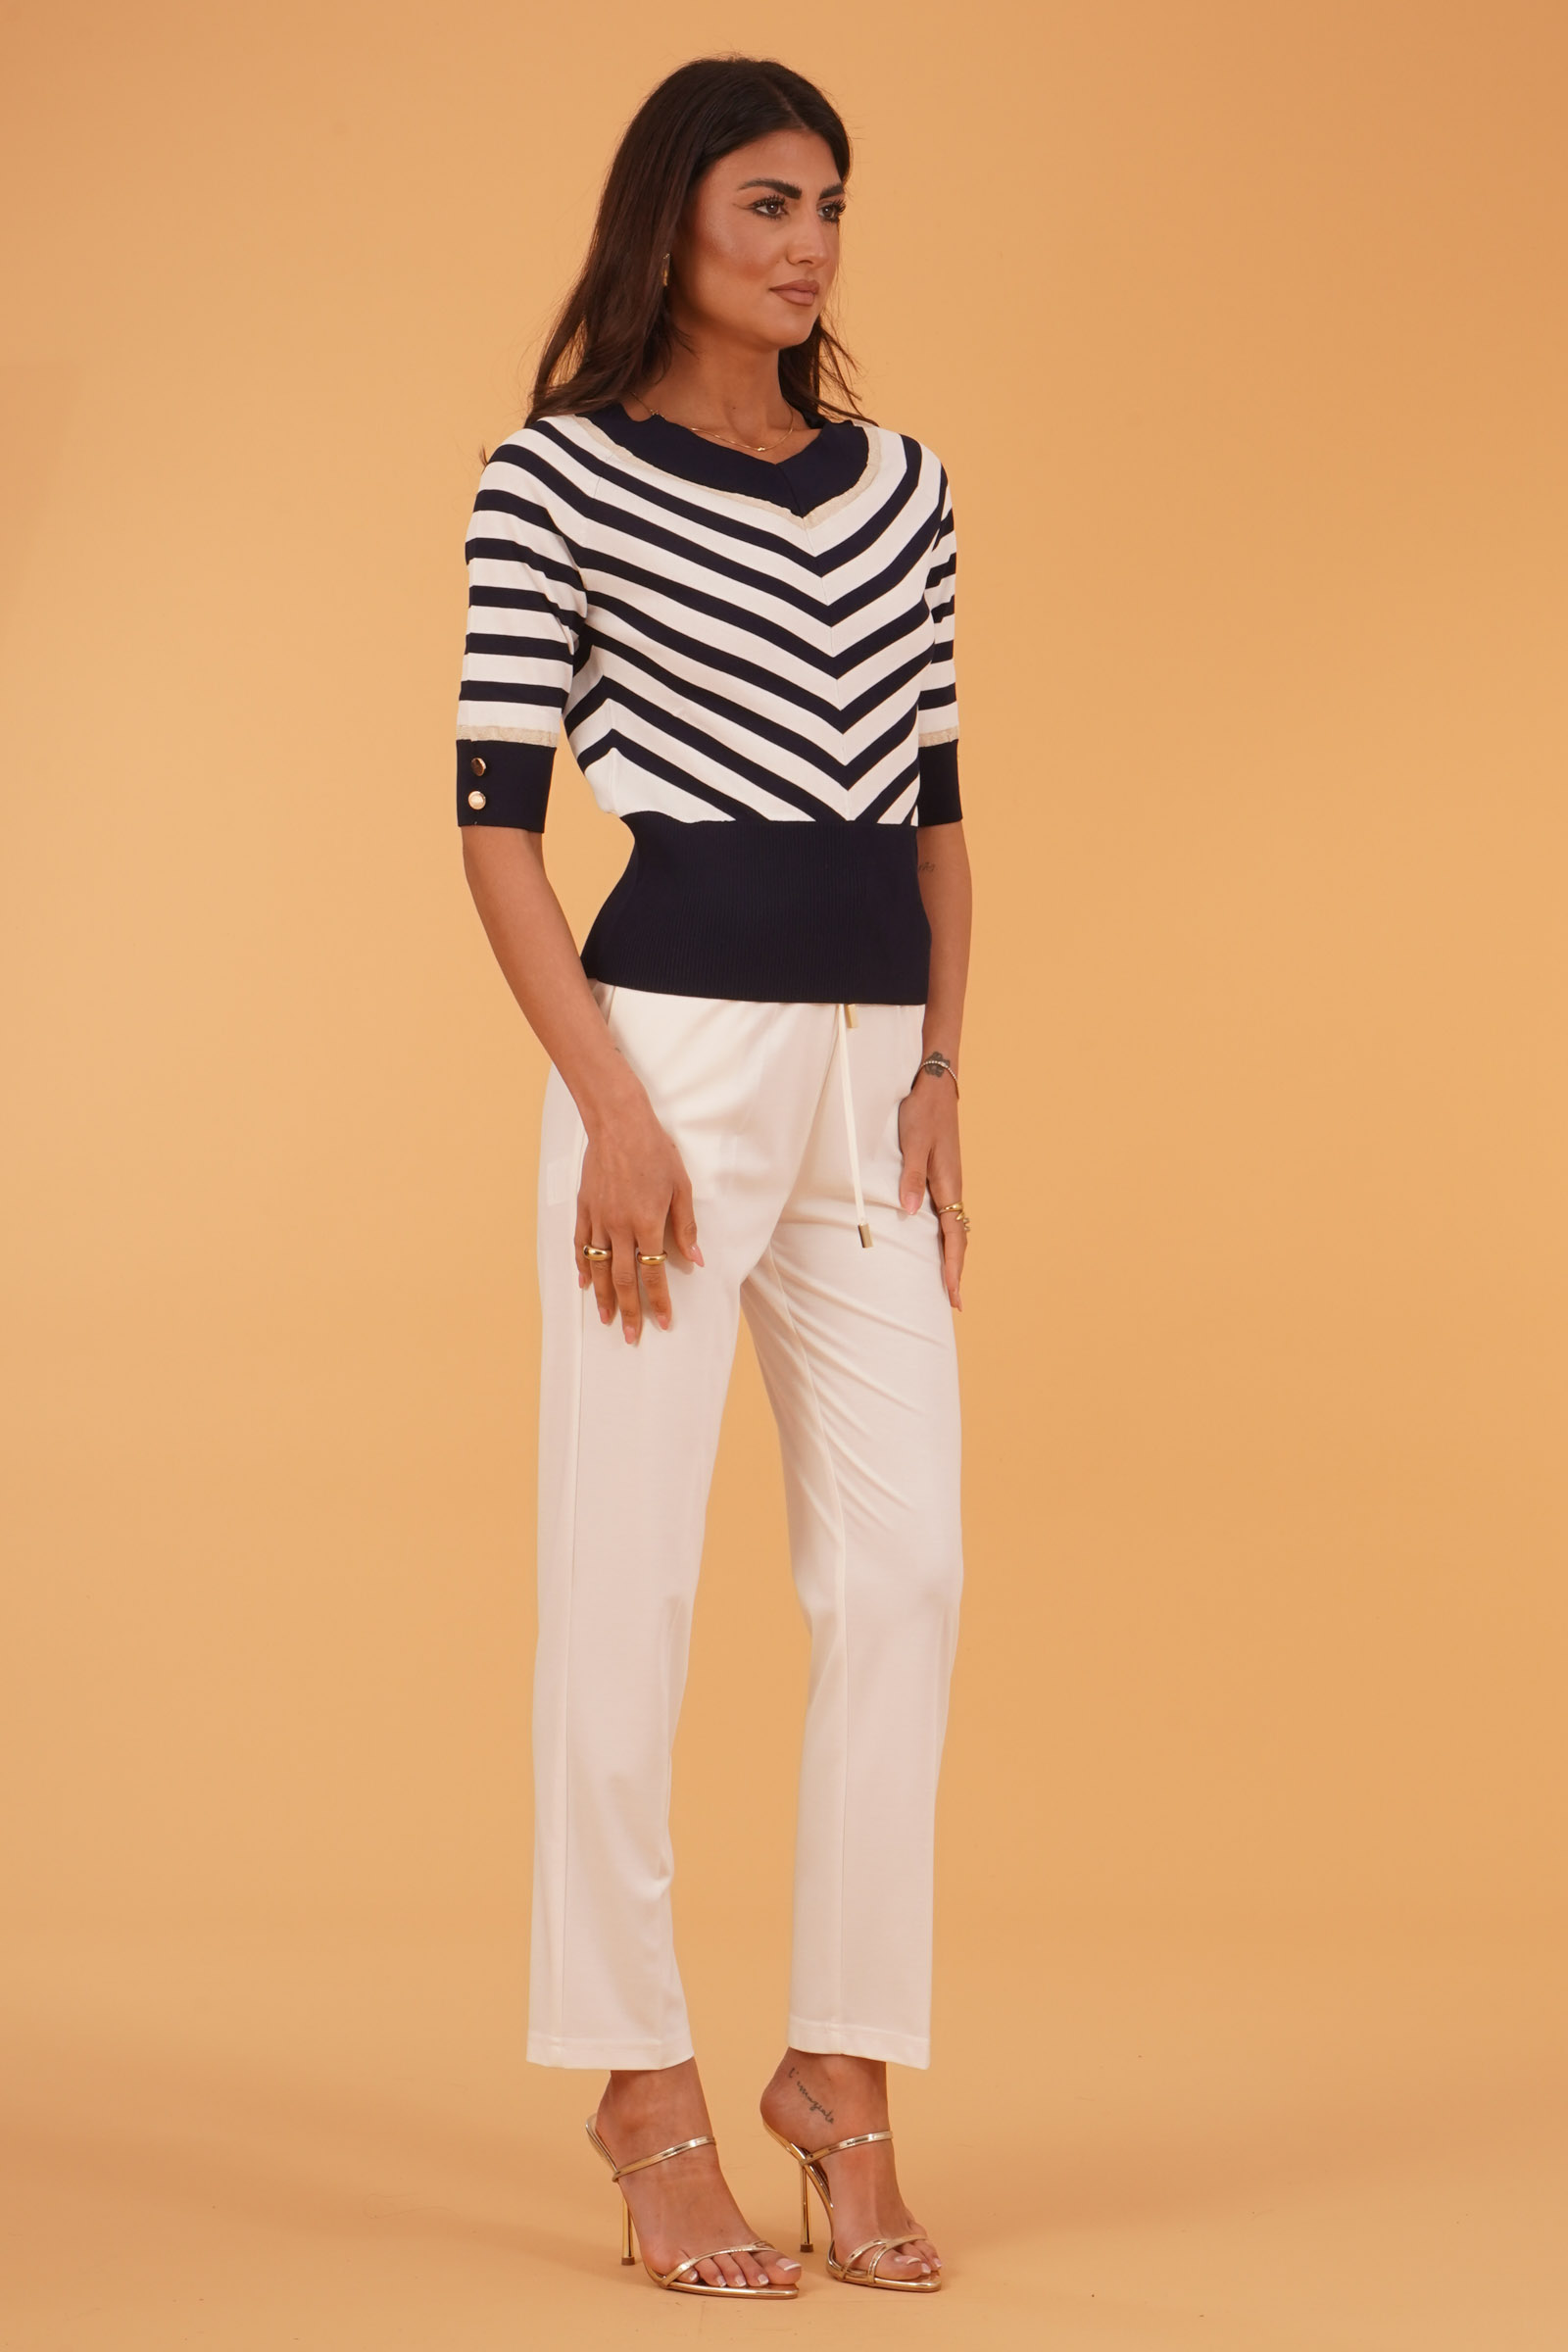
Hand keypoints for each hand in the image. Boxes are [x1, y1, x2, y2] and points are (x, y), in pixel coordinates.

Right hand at [575, 1092, 702, 1342]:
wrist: (619, 1123)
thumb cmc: (655, 1151)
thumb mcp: (681, 1187)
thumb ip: (685, 1226)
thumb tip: (695, 1260)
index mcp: (647, 1224)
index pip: (654, 1274)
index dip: (659, 1301)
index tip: (663, 1322)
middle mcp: (620, 1227)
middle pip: (624, 1279)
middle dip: (629, 1310)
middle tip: (630, 1336)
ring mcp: (599, 1219)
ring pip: (599, 1268)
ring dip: (603, 1297)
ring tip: (606, 1319)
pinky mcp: (584, 1208)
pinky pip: (581, 1244)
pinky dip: (583, 1266)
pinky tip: (585, 1283)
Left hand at [898, 1071, 965, 1308]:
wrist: (935, 1085)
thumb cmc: (922, 1111)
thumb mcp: (913, 1142)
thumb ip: (910, 1177)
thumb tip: (910, 1212)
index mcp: (948, 1182)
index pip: (954, 1235)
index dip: (952, 1266)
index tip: (953, 1294)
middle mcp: (953, 1186)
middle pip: (959, 1238)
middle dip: (957, 1270)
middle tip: (955, 1302)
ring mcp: (949, 1182)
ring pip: (955, 1228)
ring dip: (953, 1256)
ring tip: (949, 1283)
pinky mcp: (942, 1175)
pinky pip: (948, 1215)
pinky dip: (947, 1237)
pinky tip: (940, 1244)